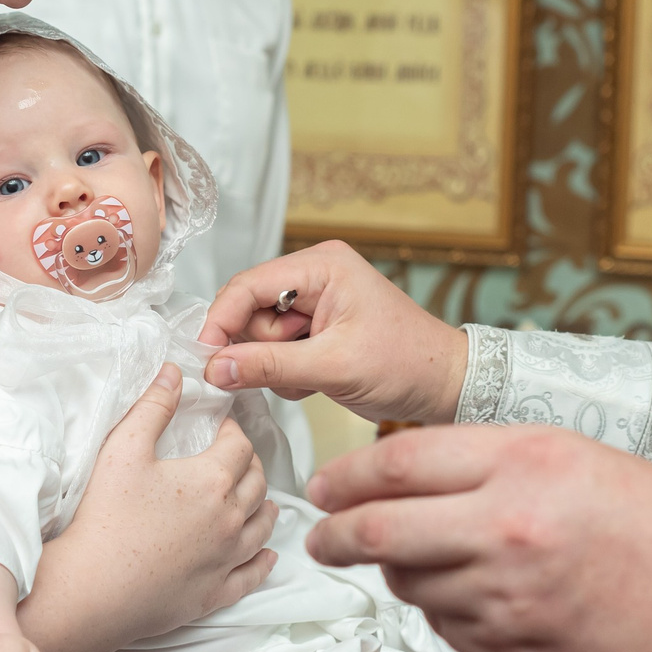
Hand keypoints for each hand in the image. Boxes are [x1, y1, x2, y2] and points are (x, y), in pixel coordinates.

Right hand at [22, 365, 277, 651]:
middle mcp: (230, 518)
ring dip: (264, 508)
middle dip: (250, 465)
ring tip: (259, 499)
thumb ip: (153, 407)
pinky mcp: (216, 593)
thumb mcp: (123, 450)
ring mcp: (226, 559)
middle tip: (237, 459)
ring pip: (262, 527)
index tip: (222, 429)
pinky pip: (252, 575)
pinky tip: (267, 555)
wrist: (92, 589)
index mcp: (213, 480)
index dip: (233, 432)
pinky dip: (263, 561)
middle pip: (258, 483)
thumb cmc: (105, 517)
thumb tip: (174, 373)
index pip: (240, 446)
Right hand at [197, 241, 466, 424]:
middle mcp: (316, 275)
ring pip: (260, 334)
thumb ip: (270, 366)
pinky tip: (319, 379)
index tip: (205, 359)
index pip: (248, 285)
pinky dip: (288, 372)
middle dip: (260, 348)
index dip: (220, 322)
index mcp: (322, 266)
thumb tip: (216, 367)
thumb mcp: (334, 367)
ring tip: (315, 376)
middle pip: (249, 310)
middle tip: (293, 371)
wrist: (445, 385)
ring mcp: (316, 303)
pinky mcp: (317, 329)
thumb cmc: (408, 364)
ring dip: (276, 365)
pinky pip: (277, 349)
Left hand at [306, 424, 651, 651]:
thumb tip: (413, 482)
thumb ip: (496, 464)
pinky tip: (483, 604)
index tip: (325, 489)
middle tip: (320, 539)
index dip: (346, 477)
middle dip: (335, 536)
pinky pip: (454, 632)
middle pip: (379, 531)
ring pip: (411, 587)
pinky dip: (451, 615)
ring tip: (426, 567)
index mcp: (524, 462)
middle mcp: (504, 528)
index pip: (397, 464)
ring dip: (403, 577)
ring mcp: (506, 601)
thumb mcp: (586, 459)